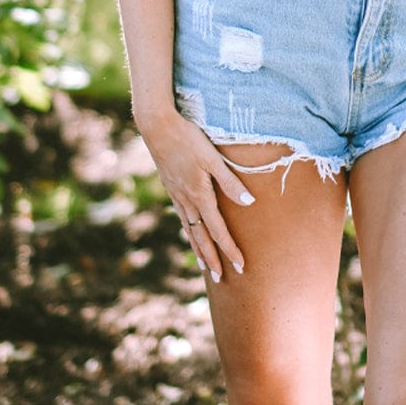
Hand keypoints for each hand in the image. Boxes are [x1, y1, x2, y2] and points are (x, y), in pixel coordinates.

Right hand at [136, 108, 254, 282]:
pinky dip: (189, 232)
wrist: (156, 126)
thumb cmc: (188, 138)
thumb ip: (230, 181)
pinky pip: (182, 218)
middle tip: (223, 278)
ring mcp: (176, 196)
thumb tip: (249, 202)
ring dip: (199, 249)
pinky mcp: (171, 188)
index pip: (219, 230)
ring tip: (206, 267)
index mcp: (200, 195)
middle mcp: (187, 201)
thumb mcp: (213, 158)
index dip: (230, 249)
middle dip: (213, 259)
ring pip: (190, 230)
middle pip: (201, 237)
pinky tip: (191, 234)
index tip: (241, 266)